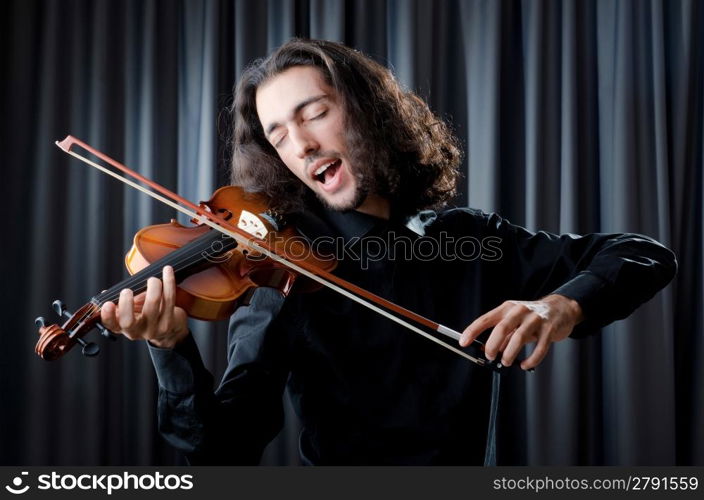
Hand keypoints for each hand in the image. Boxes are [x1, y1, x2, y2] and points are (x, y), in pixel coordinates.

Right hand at [100, 266, 188, 348]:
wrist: (169, 329)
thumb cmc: (145, 315)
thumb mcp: (129, 311)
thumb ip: (118, 303)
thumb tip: (107, 293)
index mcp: (122, 327)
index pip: (110, 325)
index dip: (107, 315)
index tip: (107, 303)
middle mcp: (136, 331)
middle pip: (128, 322)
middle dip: (126, 304)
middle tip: (127, 290)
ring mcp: (153, 329)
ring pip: (152, 308)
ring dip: (152, 288)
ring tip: (153, 279)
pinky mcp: (168, 323)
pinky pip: (169, 300)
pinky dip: (168, 283)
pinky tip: (167, 272)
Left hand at [459, 295, 583, 369]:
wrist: (560, 308)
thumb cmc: (533, 316)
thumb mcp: (515, 321)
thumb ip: (503, 335)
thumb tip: (489, 350)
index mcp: (507, 308)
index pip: (485, 319)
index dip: (472, 331)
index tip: (463, 342)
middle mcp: (520, 311)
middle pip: (501, 328)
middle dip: (492, 345)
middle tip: (489, 356)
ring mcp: (536, 319)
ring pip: (519, 338)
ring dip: (509, 353)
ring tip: (505, 362)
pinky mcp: (550, 329)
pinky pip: (540, 347)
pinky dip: (531, 359)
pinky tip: (526, 365)